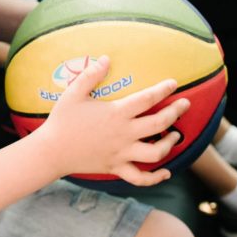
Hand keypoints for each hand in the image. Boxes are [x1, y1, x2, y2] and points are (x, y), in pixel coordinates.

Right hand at [35, 56, 189, 185]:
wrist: (51, 151)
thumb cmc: (62, 120)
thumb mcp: (73, 93)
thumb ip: (91, 75)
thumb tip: (106, 58)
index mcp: (116, 114)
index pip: (147, 99)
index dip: (163, 90)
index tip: (173, 83)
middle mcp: (124, 134)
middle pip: (159, 124)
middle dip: (175, 113)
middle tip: (185, 105)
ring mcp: (122, 153)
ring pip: (155, 153)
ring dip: (169, 144)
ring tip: (175, 134)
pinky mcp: (116, 167)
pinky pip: (140, 178)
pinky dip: (155, 178)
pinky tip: (166, 172)